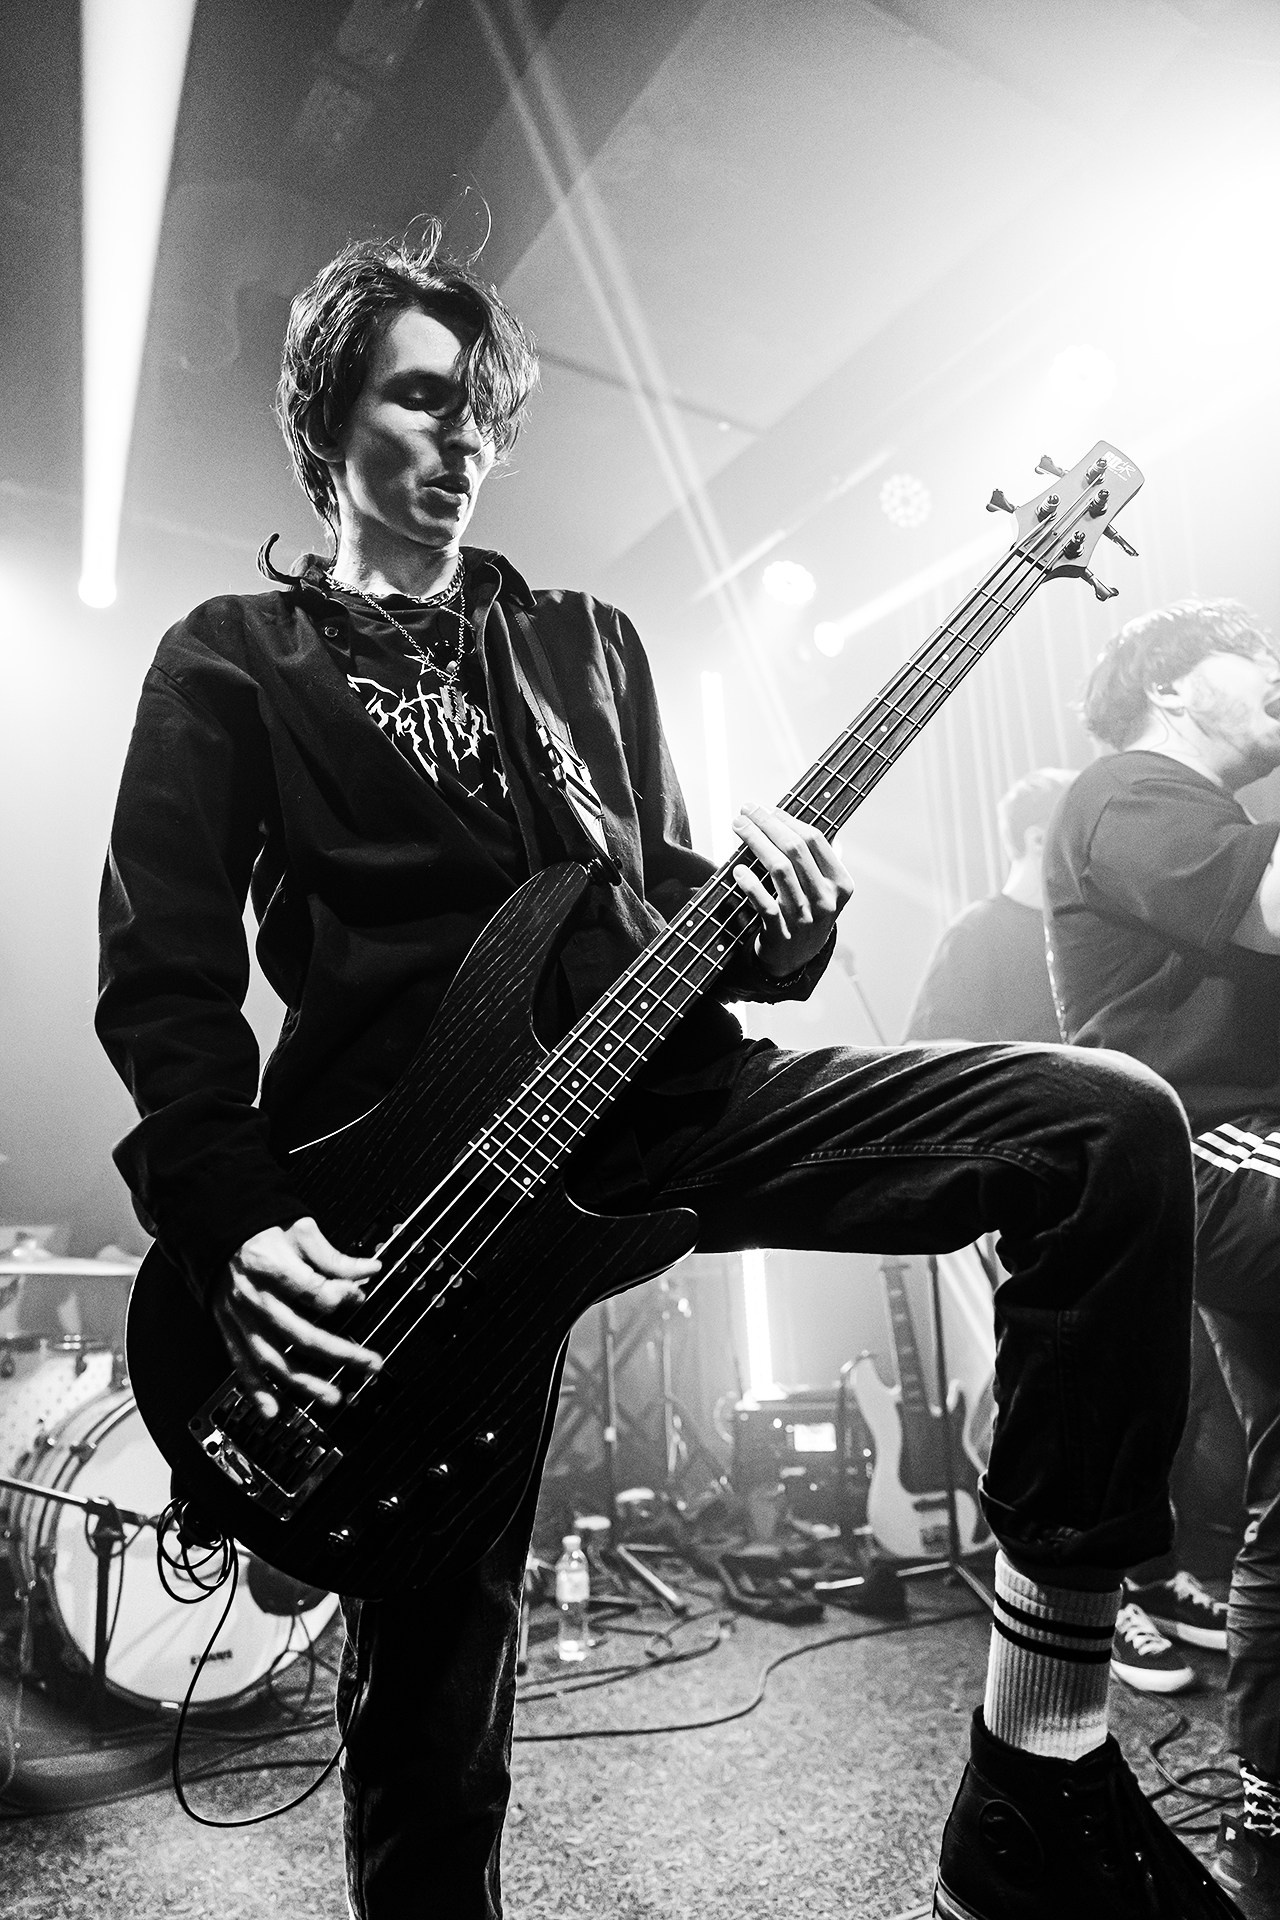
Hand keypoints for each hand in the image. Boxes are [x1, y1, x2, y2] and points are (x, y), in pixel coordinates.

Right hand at [209, 1216, 382, 1418]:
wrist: (216, 1233)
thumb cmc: (260, 1230)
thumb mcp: (299, 1229)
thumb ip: (333, 1255)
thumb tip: (369, 1269)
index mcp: (271, 1266)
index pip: (312, 1291)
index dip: (341, 1296)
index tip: (360, 1296)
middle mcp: (255, 1296)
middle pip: (300, 1333)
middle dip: (340, 1353)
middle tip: (369, 1364)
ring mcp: (241, 1317)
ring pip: (273, 1358)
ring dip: (304, 1383)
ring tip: (333, 1397)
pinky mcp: (231, 1329)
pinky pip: (242, 1365)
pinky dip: (256, 1391)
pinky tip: (273, 1410)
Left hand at [730, 803, 852, 976]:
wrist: (794, 960)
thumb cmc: (803, 913)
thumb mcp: (820, 889)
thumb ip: (811, 858)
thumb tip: (782, 817)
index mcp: (840, 884)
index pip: (814, 840)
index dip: (787, 820)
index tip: (766, 809)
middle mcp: (826, 900)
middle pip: (795, 849)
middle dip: (767, 824)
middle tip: (745, 811)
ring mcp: (805, 919)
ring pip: (779, 870)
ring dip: (755, 842)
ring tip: (738, 827)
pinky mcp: (781, 934)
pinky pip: (764, 903)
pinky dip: (750, 884)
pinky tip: (737, 870)